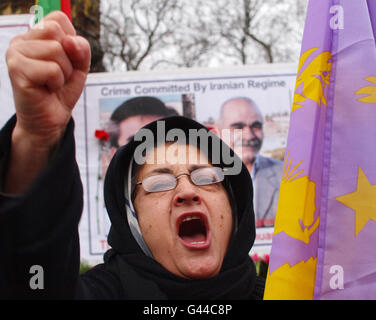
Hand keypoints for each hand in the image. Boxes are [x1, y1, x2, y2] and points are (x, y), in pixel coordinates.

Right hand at [6, 11, 90, 149]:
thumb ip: (81, 49)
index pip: (58, 18)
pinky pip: (52, 69)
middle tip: (59, 75)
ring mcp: (16, 53)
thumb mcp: (79, 66)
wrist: (50, 119)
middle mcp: (21, 40)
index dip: (71, 42)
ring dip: (63, 73)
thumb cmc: (61, 91)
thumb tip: (70, 40)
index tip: (66, 60)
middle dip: (68, 59)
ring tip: (52, 83)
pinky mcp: (17, 70)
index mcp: (34, 35)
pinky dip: (57, 82)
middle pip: (58, 33)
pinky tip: (47, 89)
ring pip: (56, 51)